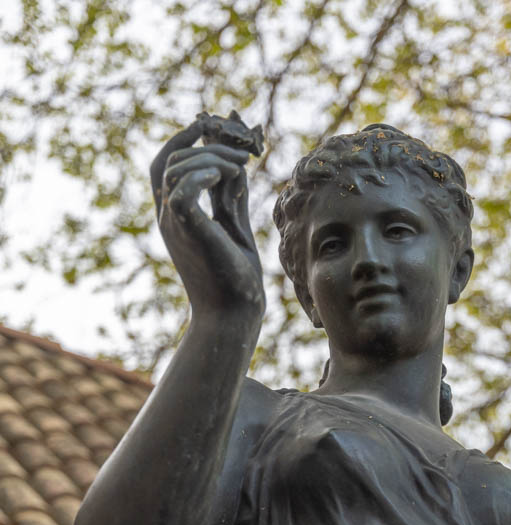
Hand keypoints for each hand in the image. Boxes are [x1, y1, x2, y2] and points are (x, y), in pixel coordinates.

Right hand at [150, 121, 264, 317]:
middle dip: (207, 145)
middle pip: (171, 160)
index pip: (165, 164)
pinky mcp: (188, 231)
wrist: (235, 312)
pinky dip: (203, 175)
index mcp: (176, 214)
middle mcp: (168, 216)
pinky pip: (182, 189)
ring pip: (177, 168)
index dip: (181, 138)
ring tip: (239, 170)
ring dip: (211, 158)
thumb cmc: (235, 277)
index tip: (208, 124)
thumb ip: (232, 198)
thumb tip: (237, 167)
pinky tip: (226, 178)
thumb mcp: (235, 227)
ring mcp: (175, 224)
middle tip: (243, 155)